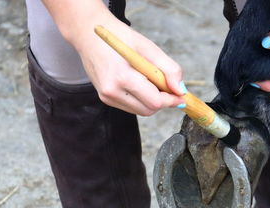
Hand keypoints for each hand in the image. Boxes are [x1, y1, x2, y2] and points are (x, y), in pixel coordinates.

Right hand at [42, 0, 184, 115]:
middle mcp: (111, 91)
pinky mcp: (105, 98)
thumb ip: (169, 69)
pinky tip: (139, 83)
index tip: (180, 95)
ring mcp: (107, 97)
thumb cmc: (119, 37)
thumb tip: (180, 90)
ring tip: (150, 80)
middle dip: (162, 101)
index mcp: (122, 77)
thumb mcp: (148, 47)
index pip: (154, 101)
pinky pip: (131, 107)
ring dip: (151, 101)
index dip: (171, 100)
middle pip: (149, 110)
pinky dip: (141, 99)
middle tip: (166, 85)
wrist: (89, 34)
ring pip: (140, 111)